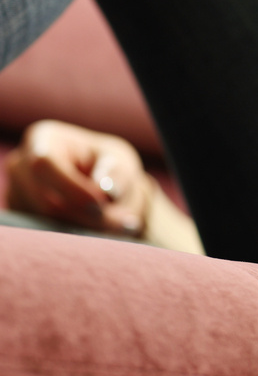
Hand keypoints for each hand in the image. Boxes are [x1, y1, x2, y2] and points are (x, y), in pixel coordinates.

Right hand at [5, 119, 150, 235]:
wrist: (99, 180)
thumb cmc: (109, 164)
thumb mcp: (120, 161)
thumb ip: (118, 175)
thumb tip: (108, 192)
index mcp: (44, 139)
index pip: (44, 164)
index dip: (72, 188)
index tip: (102, 202)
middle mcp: (21, 164)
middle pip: (45, 201)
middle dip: (87, 217)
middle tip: (125, 224)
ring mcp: (15, 192)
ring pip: (46, 224)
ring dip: (86, 229)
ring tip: (117, 224)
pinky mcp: (21, 215)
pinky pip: (44, 234)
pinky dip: (74, 236)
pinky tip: (95, 227)